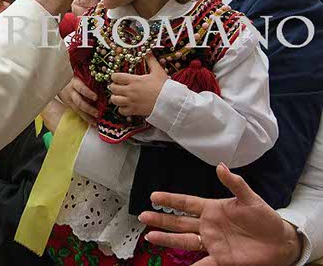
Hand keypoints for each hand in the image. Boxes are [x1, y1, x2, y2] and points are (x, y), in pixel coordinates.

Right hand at [58, 76, 98, 125]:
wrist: (56, 79)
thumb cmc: (72, 75)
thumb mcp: (78, 74)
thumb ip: (87, 79)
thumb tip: (103, 82)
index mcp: (74, 82)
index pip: (81, 88)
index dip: (88, 93)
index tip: (96, 97)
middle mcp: (70, 91)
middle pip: (79, 102)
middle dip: (89, 109)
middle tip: (98, 114)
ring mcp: (68, 99)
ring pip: (77, 109)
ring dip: (87, 117)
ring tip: (95, 122)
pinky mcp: (68, 104)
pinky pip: (76, 112)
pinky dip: (84, 118)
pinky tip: (91, 122)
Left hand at [110, 54, 166, 116]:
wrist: (170, 101)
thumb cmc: (164, 86)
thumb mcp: (158, 71)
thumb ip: (151, 61)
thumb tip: (148, 52)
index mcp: (134, 80)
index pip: (116, 77)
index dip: (114, 76)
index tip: (116, 77)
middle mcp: (130, 91)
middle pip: (113, 88)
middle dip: (114, 86)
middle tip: (117, 86)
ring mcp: (131, 101)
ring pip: (114, 100)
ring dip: (115, 97)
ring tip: (120, 96)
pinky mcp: (134, 110)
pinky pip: (121, 111)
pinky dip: (122, 108)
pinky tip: (126, 105)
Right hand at [139, 164, 302, 265]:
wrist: (280, 242)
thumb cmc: (265, 218)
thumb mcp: (251, 199)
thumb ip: (235, 183)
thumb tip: (220, 166)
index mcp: (212, 209)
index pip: (186, 203)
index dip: (170, 199)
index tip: (153, 196)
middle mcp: (208, 226)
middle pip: (179, 222)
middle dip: (160, 219)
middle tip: (143, 216)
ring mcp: (212, 243)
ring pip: (184, 240)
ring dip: (167, 239)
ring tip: (150, 236)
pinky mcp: (221, 259)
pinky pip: (203, 264)